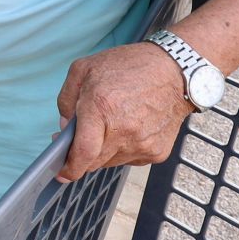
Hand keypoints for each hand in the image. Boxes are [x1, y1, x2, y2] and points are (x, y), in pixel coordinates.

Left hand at [53, 42, 191, 182]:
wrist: (176, 71)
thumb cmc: (130, 66)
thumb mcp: (85, 68)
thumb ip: (66, 99)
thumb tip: (66, 128)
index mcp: (101, 108)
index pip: (83, 153)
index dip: (70, 168)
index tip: (62, 173)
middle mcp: (123, 131)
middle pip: (94, 162)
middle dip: (82, 155)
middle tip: (81, 137)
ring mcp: (142, 144)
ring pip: (111, 162)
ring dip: (104, 150)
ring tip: (112, 123)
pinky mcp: (157, 152)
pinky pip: (130, 159)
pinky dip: (124, 149)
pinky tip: (130, 126)